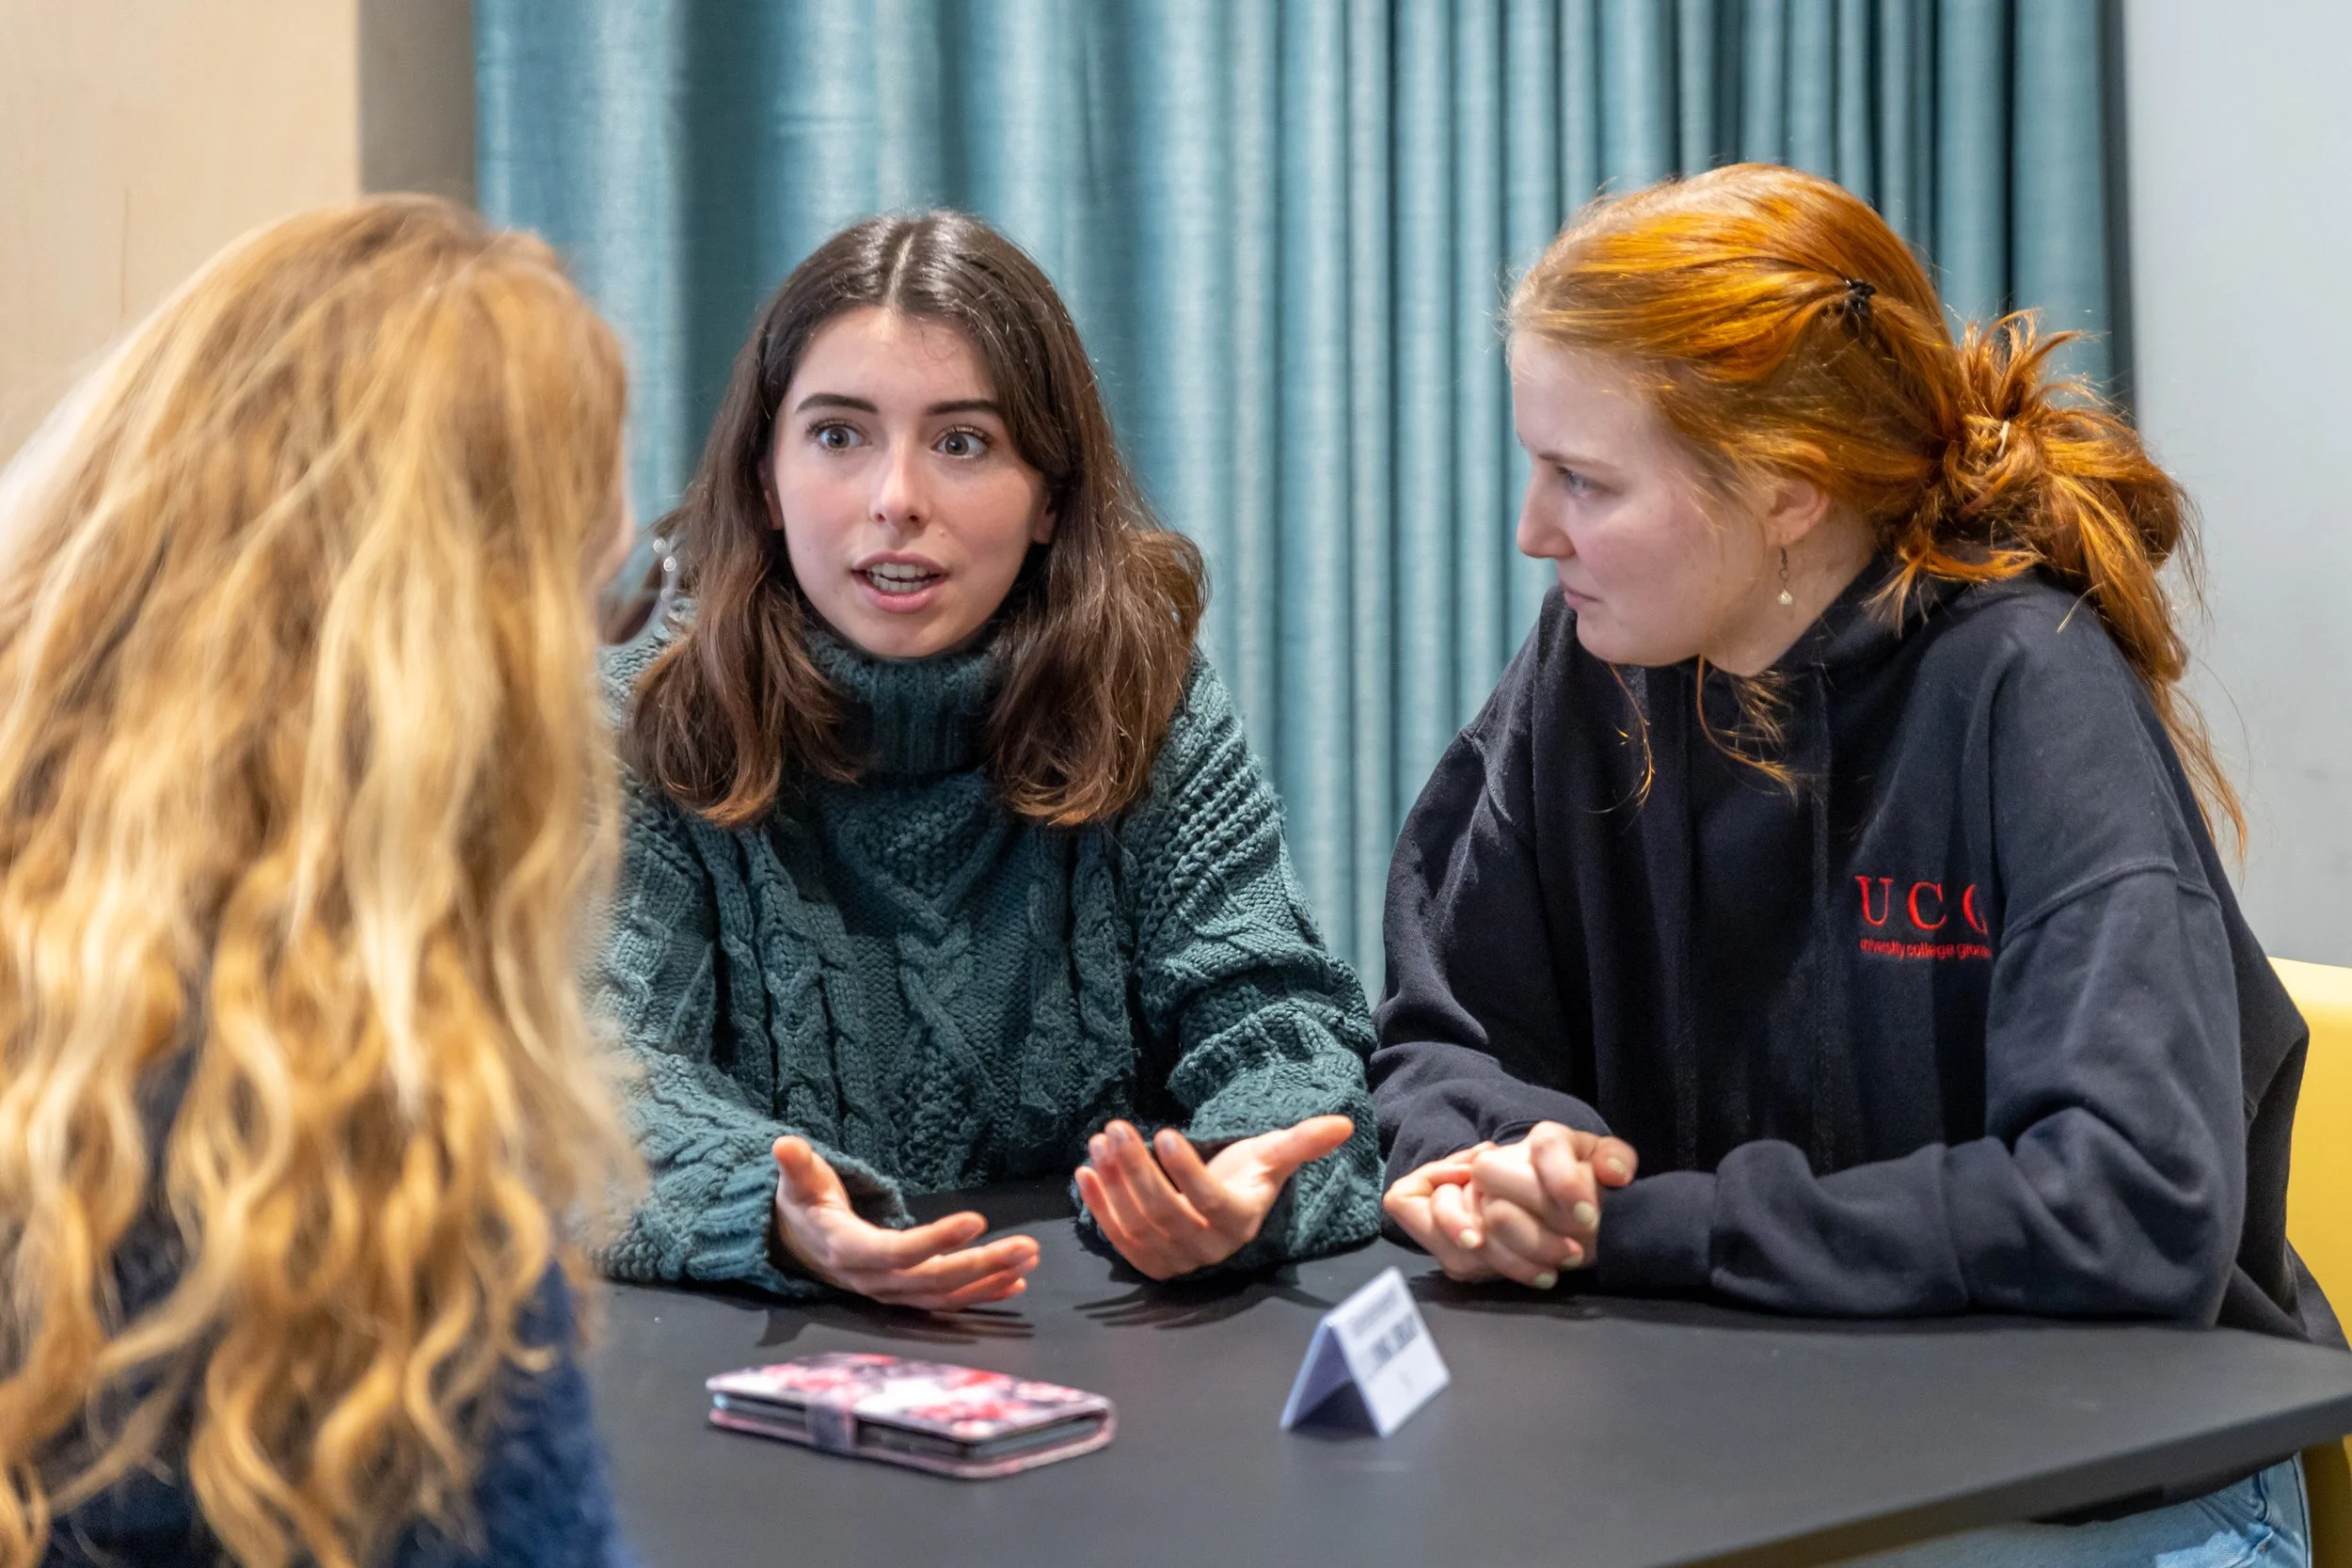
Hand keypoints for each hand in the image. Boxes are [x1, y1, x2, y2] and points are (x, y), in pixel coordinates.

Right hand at [770, 1136, 1038, 1310]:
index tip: (977, 1219)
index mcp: (848, 1251)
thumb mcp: (798, 1183)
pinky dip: (982, 1294)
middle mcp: (873, 1280)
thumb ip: (797, 1166)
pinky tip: (1016, 1285)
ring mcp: (892, 1292)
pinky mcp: (907, 1294)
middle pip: (933, 1279)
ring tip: (1030, 1259)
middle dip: (982, 1265)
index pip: (897, 1251)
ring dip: (991, 1279)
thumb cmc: (803, 1206)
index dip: (936, 1239)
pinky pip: (947, 1301)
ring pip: (946, 1293)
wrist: (797, 1245)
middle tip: (1027, 1247)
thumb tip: (783, 1144)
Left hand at [1075, 1115, 1355, 1280]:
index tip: (1164, 1133)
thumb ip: (1302, 1142)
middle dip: (1135, 1168)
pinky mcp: (1145, 1262)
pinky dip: (1097, 1206)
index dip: (1184, 1171)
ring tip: (1101, 1140)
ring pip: (1137, 1222)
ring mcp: (1173, 1259)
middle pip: (1164, 1210)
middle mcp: (1206, 1248)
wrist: (1221, 1209)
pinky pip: (1117, 1237)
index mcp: (1238, 1222)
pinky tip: (1084, 1173)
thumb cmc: (1245, 1176)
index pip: (1207, 1200)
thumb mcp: (1271, 1156)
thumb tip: (1344, 1124)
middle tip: (1116, 1127)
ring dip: (1113, 1181)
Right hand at [1383, 1122, 1637, 1287]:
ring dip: (1518, 1253)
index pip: (1545, 1146)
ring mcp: (1473, 1193)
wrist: (1565, 1207)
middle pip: (1492, 1178)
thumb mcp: (1607, 1164)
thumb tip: (1614, 1172)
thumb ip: (1616, 1158)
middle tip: (1573, 1254)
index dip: (1564, 1181)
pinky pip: (1460, 1249)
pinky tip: (1541, 1276)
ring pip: (1476, 1220)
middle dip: (1532, 1226)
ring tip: (1555, 1271)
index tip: (1589, 1215)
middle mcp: (1500, 1161)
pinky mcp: (1462, 1227)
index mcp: (1544, 1141)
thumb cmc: (1588, 1185)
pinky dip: (1502, 1266)